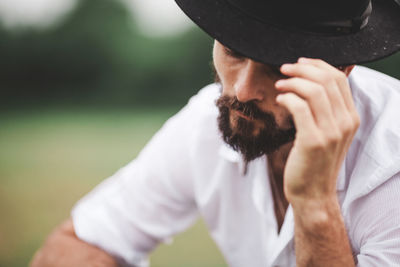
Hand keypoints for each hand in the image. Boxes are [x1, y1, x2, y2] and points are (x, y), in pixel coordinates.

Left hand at [275, 58, 359, 203]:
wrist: (313, 194)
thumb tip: (311, 84)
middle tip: (284, 68)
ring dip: (293, 82)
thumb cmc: (314, 162)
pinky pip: (299, 108)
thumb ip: (326, 111)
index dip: (318, 65)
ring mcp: (331, 133)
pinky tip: (280, 99)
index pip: (339, 78)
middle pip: (327, 80)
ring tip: (279, 84)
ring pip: (314, 91)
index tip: (300, 63)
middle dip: (303, 69)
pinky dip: (287, 98)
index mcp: (351, 118)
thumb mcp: (328, 134)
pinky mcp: (313, 141)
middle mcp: (345, 123)